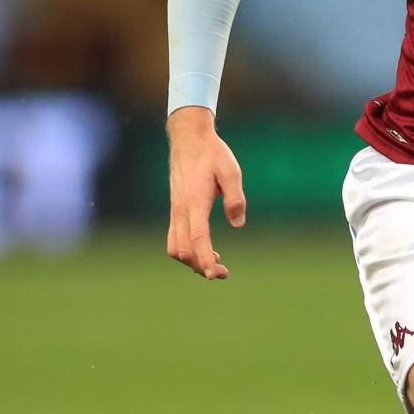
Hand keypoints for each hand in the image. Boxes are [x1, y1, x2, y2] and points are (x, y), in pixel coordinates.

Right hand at [166, 107, 246, 279]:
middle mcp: (181, 209)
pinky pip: (175, 238)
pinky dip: (187, 250)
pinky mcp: (176, 209)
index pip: (198, 238)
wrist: (188, 138)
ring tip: (215, 263)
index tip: (216, 274)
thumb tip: (238, 224)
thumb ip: (235, 198)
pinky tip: (206, 248)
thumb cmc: (212, 153)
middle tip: (224, 273)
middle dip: (201, 266)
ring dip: (192, 261)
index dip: (206, 259)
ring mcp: (175, 210)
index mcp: (194, 202)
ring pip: (175, 247)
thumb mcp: (231, 171)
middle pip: (183, 250)